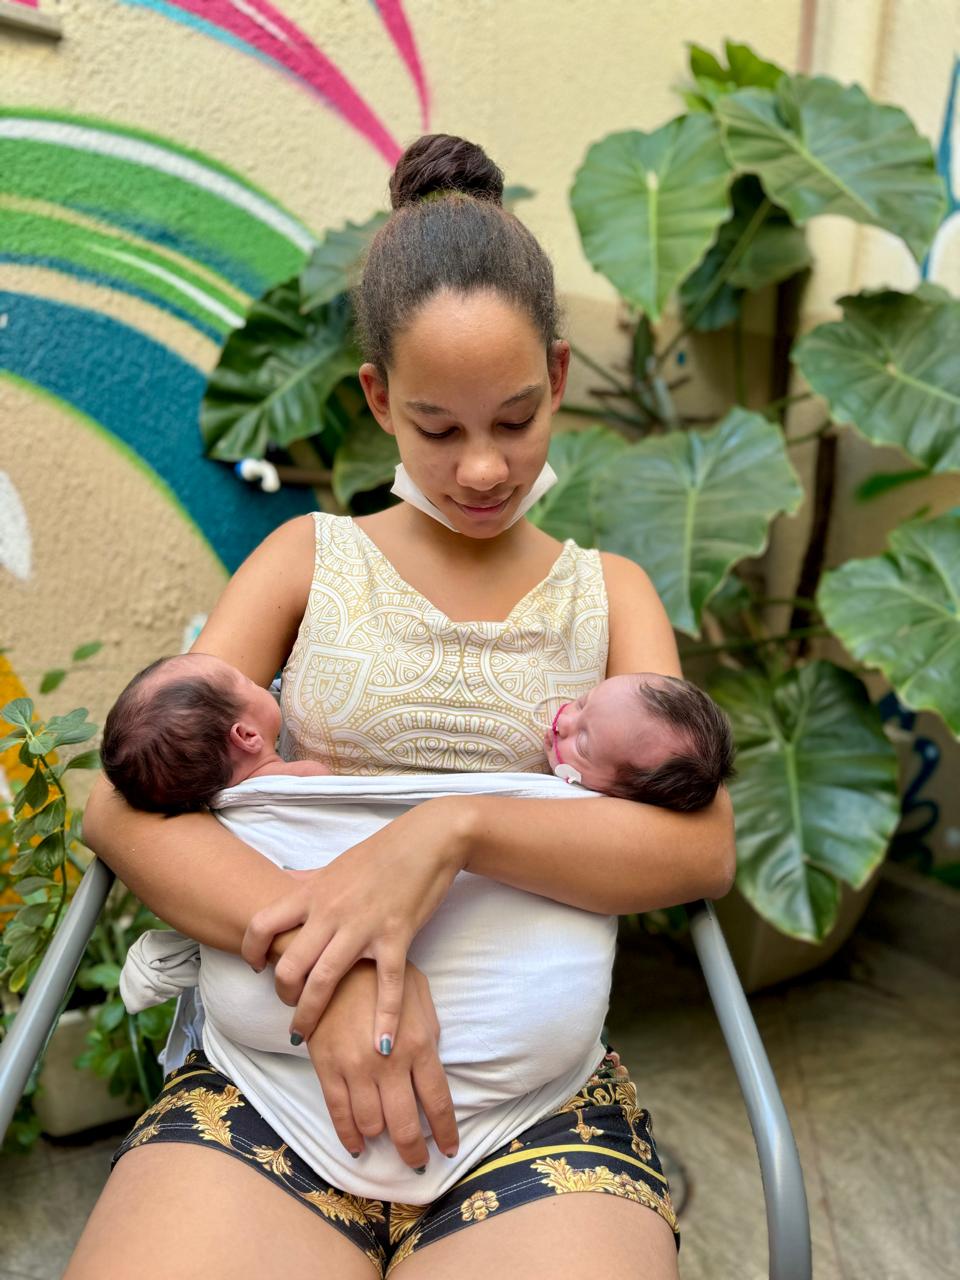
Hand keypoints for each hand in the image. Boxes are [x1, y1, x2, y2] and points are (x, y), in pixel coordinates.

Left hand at [241, 795, 470, 1051]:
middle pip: (289, 964)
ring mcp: (362, 928)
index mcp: (313, 893)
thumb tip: (284, 880)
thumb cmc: (382, 852)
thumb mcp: (336, 864)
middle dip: (283, 995)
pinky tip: (380, 1046)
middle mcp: (330, 913)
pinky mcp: (395, 938)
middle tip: (289, 1008)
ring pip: (324, 980)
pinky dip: (384, 1019)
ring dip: (309, 1014)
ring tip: (305, 1035)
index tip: (257, 967)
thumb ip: (308, 880)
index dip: (251, 951)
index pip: (262, 925)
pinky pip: (386, 986)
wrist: (427, 840)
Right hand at [306, 959, 457, 1170]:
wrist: (333, 962)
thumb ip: (429, 1030)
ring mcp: (355, 1069)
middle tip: (418, 1163)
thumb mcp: (418, 993)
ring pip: (372, 1124)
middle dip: (414, 1151)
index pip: (437, 1102)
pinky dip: (349, 1136)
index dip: (445, 1132)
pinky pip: (339, 1114)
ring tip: (388, 1142)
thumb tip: (434, 1063)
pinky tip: (358, 1144)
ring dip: (382, 1139)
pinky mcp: (327, 1068)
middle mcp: (388, 1063)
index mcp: (418, 1044)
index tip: (449, 1150)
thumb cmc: (382, 975)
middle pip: (405, 1125)